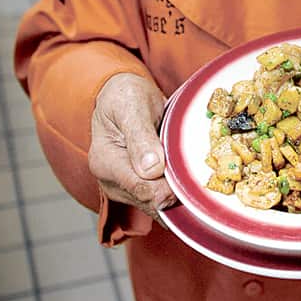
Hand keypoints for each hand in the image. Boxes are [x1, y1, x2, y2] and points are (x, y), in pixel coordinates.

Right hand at [88, 72, 176, 218]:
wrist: (122, 96)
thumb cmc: (126, 96)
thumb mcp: (132, 106)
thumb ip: (141, 137)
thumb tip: (152, 169)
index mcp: (106, 162)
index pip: (142, 189)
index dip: (168, 185)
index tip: (187, 171)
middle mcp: (111, 181)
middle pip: (150, 201)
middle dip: (175, 189)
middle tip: (193, 167)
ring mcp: (122, 188)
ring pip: (156, 205)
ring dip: (176, 191)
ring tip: (189, 168)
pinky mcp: (135, 188)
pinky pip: (158, 200)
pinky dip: (173, 192)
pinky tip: (184, 178)